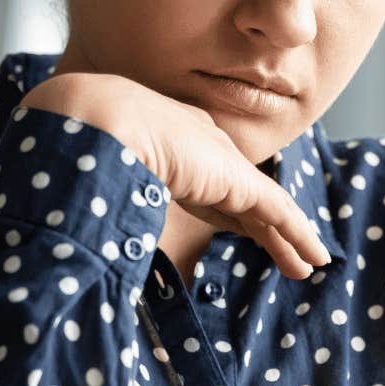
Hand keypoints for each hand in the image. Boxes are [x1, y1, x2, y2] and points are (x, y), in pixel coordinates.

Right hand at [20, 72, 331, 279]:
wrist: (96, 121)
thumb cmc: (82, 145)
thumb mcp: (97, 172)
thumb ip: (101, 193)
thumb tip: (69, 223)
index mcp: (167, 139)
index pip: (205, 177)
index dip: (225, 204)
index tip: (236, 226)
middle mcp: (200, 145)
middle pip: (240, 194)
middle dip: (262, 225)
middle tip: (282, 250)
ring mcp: (220, 162)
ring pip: (264, 208)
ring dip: (287, 239)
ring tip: (308, 264)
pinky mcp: (236, 180)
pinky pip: (278, 212)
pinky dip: (298, 235)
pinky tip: (315, 257)